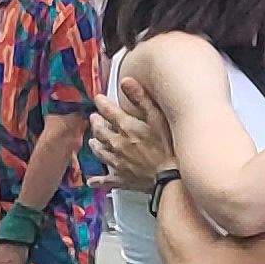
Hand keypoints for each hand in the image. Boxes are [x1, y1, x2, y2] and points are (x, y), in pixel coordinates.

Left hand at [89, 76, 175, 192]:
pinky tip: (93, 181)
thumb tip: (126, 81)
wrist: (171, 179)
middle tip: (94, 118)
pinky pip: (106, 180)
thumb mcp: (159, 118)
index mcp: (126, 127)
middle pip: (100, 131)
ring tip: (93, 141)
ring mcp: (118, 162)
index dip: (102, 103)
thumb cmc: (169, 149)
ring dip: (95, 144)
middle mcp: (117, 144)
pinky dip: (99, 180)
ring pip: (100, 151)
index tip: (98, 98)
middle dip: (96, 123)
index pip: (107, 111)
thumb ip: (142, 99)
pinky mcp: (122, 179)